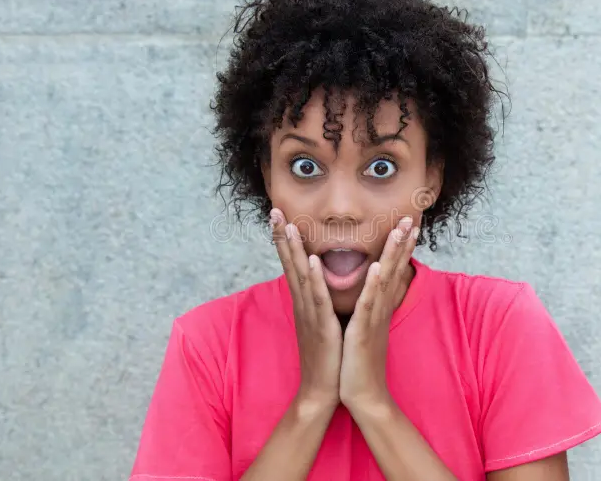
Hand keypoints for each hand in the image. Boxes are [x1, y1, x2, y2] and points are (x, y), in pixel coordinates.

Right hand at [271, 208, 342, 410]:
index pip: (292, 265)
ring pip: (300, 276)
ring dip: (294, 250)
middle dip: (282, 237)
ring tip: (288, 225)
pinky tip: (311, 259)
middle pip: (289, 265)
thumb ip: (319, 302)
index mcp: (304, 303)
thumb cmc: (326, 357)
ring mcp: (309, 315)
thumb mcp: (321, 324)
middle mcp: (302, 305)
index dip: (284, 241)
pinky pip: (318, 299)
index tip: (280, 216)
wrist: (322, 390)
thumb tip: (320, 284)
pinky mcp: (321, 327)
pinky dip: (313, 278)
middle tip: (274, 210)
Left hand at [339, 216, 418, 412]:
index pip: (393, 271)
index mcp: (378, 307)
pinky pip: (369, 304)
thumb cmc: (360, 362)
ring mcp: (374, 319)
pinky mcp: (364, 331)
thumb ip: (370, 309)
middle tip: (412, 217)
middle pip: (395, 269)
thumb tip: (371, 293)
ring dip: (394, 254)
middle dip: (403, 242)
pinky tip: (378, 266)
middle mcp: (380, 309)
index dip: (402, 247)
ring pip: (386, 280)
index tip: (409, 224)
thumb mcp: (366, 329)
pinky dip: (374, 284)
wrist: (363, 395)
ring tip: (401, 229)